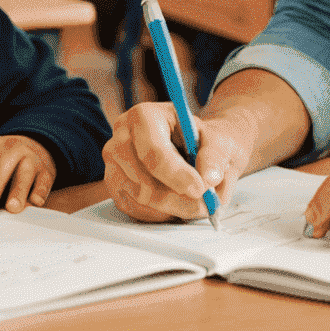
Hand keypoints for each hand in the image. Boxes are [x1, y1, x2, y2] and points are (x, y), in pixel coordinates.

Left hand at [0, 134, 55, 211]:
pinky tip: (36, 202)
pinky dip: (40, 191)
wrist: (29, 146)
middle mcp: (9, 148)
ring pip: (24, 172)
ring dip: (18, 190)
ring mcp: (29, 158)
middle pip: (0, 165)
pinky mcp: (45, 170)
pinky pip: (44, 179)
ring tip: (12, 209)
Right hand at [102, 102, 250, 223]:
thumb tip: (209, 178)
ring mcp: (113, 165)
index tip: (200, 189)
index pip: (153, 152)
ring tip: (191, 198)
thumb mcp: (216, 140)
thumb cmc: (200, 141)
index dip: (177, 175)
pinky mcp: (114, 188)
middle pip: (144, 182)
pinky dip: (160, 214)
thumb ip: (215, 156)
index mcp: (143, 116)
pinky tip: (175, 202)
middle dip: (177, 198)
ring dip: (171, 207)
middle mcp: (121, 138)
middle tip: (203, 201)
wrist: (192, 150)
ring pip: (140, 200)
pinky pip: (135, 211)